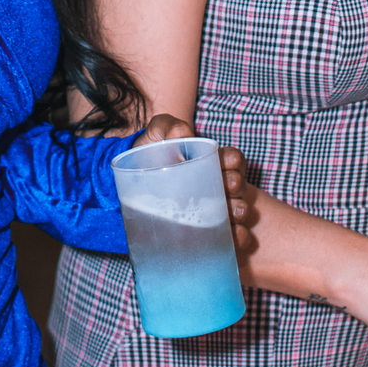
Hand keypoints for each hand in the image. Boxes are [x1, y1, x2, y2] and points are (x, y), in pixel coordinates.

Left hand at [137, 114, 252, 249]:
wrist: (127, 190)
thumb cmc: (147, 158)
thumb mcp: (154, 137)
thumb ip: (166, 126)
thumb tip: (180, 133)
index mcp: (209, 162)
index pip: (232, 160)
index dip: (234, 161)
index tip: (226, 162)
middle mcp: (216, 187)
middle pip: (238, 186)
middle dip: (237, 186)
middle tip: (228, 187)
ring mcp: (214, 211)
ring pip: (239, 212)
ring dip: (240, 212)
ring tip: (232, 214)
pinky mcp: (207, 234)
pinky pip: (231, 239)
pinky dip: (237, 239)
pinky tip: (232, 238)